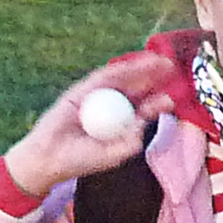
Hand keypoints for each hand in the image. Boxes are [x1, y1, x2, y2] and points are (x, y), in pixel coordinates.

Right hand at [3, 53, 178, 200]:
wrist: (50, 157)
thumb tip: (143, 124)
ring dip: (140, 68)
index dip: (157, 102)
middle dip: (153, 78)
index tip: (172, 98)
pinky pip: (102, 78)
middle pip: (136, 89)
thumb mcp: (112, 155)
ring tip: (158, 61)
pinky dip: (118, 70)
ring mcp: (96, 97)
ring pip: (122, 79)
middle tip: (171, 68)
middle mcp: (110, 108)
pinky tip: (133, 65)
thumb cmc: (81, 161)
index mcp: (120, 124)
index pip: (142, 109)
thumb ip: (129, 142)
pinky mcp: (82, 90)